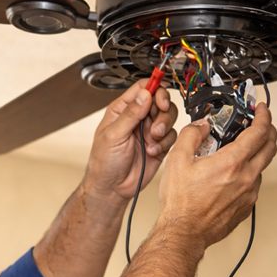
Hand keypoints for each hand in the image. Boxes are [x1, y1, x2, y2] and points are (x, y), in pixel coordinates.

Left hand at [82, 80, 178, 201]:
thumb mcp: (114, 135)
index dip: (155, 90)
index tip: (160, 100)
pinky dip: (165, 143)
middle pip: (161, 100)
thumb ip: (130, 114)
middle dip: (163, 112)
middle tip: (156, 126)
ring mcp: (150, 131)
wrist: (112, 188)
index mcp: (123, 109)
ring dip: (164, 128)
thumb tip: (144, 94)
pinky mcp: (160, 145)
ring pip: (169, 117)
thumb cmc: (104, 163)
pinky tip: (152, 151)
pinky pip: (172, 136)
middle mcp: (138, 117)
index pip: (143, 88)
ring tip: (153, 139)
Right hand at [157, 103, 276, 248]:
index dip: (264, 116)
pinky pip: (254, 184)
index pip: (260, 132)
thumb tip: (202, 126)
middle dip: (268, 131)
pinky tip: (232, 174)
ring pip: (262, 166)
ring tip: (239, 151)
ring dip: (257, 154)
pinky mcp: (246, 207)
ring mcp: (249, 194)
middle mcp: (246, 178)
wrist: (184, 232)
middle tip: (259, 124)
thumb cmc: (181, 202)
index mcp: (232, 163)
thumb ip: (192, 135)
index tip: (262, 110)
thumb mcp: (178, 159)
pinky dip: (249, 173)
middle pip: (270, 147)